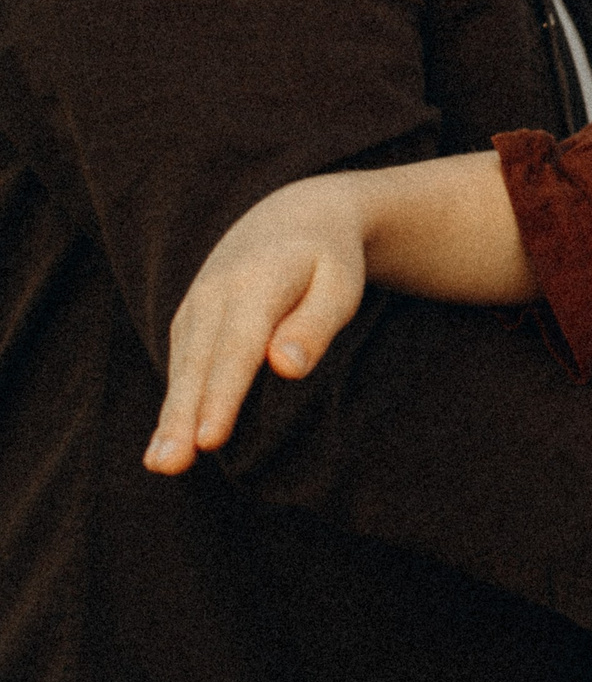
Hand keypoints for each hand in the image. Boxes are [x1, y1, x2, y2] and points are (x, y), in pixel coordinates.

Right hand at [149, 173, 372, 473]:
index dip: (222, 395)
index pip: (238, 347)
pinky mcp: (191, 319)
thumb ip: (315, 325)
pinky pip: (182, 364)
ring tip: (161, 463)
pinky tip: (168, 441)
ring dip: (169, 417)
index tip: (210, 438)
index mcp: (258, 282)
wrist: (295, 216)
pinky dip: (174, 402)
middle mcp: (216, 293)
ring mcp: (198, 305)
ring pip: (183, 367)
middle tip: (169, 464)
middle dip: (183, 416)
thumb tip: (286, 368)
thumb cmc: (329, 260)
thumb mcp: (340, 284)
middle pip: (199, 363)